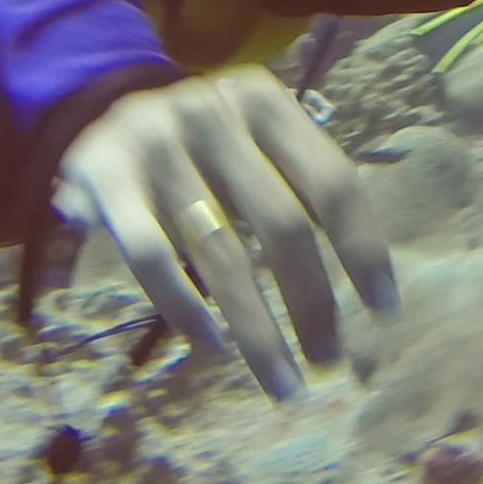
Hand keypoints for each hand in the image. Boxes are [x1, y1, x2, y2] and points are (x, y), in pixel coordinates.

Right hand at [55, 66, 396, 400]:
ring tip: (283, 383)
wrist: (98, 116)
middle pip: (282, 225)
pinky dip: (185, 307)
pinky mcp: (106, 178)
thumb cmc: (203, 145)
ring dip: (258, 331)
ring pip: (221, 254)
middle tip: (329, 361)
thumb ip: (301, 188)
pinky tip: (213, 345)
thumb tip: (370, 290)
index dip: (363, 249)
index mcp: (263, 101)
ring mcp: (155, 143)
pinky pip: (153, 257)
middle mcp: (212, 113)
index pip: (332, 182)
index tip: (384, 310)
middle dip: (313, 304)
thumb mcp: (254, 140)